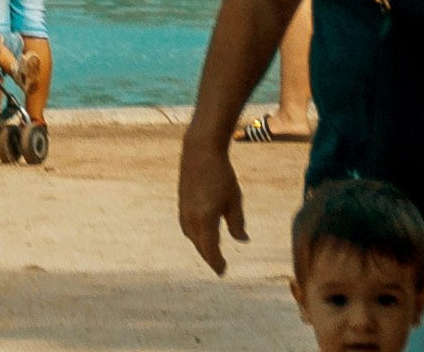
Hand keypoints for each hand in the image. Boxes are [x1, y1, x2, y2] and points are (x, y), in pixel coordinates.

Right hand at [175, 124, 247, 273]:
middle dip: (209, 256)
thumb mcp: (234, 200)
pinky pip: (187, 226)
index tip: (223, 272)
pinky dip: (195, 234)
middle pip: (200, 246)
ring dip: (201, 245)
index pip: (210, 250)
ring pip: (192, 236)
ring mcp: (183, 210)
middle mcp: (191, 218)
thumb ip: (237, 224)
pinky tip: (202, 232)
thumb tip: (242, 240)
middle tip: (219, 266)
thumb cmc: (222, 175)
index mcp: (205, 220)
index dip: (217, 263)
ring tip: (212, 251)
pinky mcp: (181, 203)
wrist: (200, 151)